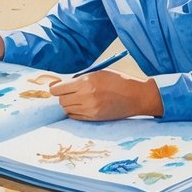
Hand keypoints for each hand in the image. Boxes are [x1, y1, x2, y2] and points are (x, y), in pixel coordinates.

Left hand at [48, 70, 162, 119]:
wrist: (137, 96)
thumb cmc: (118, 81)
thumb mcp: (98, 73)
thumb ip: (79, 78)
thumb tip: (60, 84)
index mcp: (86, 82)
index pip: (58, 89)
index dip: (54, 88)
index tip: (56, 87)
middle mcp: (86, 96)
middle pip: (61, 100)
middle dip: (61, 96)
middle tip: (68, 92)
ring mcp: (90, 109)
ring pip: (67, 109)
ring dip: (68, 104)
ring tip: (76, 98)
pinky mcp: (94, 118)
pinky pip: (75, 116)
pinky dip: (74, 111)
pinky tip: (81, 105)